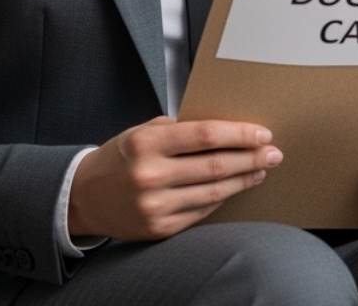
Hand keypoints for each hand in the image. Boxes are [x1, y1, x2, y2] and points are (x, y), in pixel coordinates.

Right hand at [68, 116, 281, 240]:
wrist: (83, 197)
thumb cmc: (120, 158)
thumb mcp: (142, 132)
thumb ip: (180, 128)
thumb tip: (227, 128)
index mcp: (146, 144)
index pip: (206, 135)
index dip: (240, 134)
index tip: (262, 133)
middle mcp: (150, 176)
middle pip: (216, 165)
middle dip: (252, 157)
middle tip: (274, 152)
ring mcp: (154, 206)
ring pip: (214, 192)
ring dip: (244, 179)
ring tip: (261, 169)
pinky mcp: (159, 228)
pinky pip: (202, 212)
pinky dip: (223, 198)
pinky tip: (235, 187)